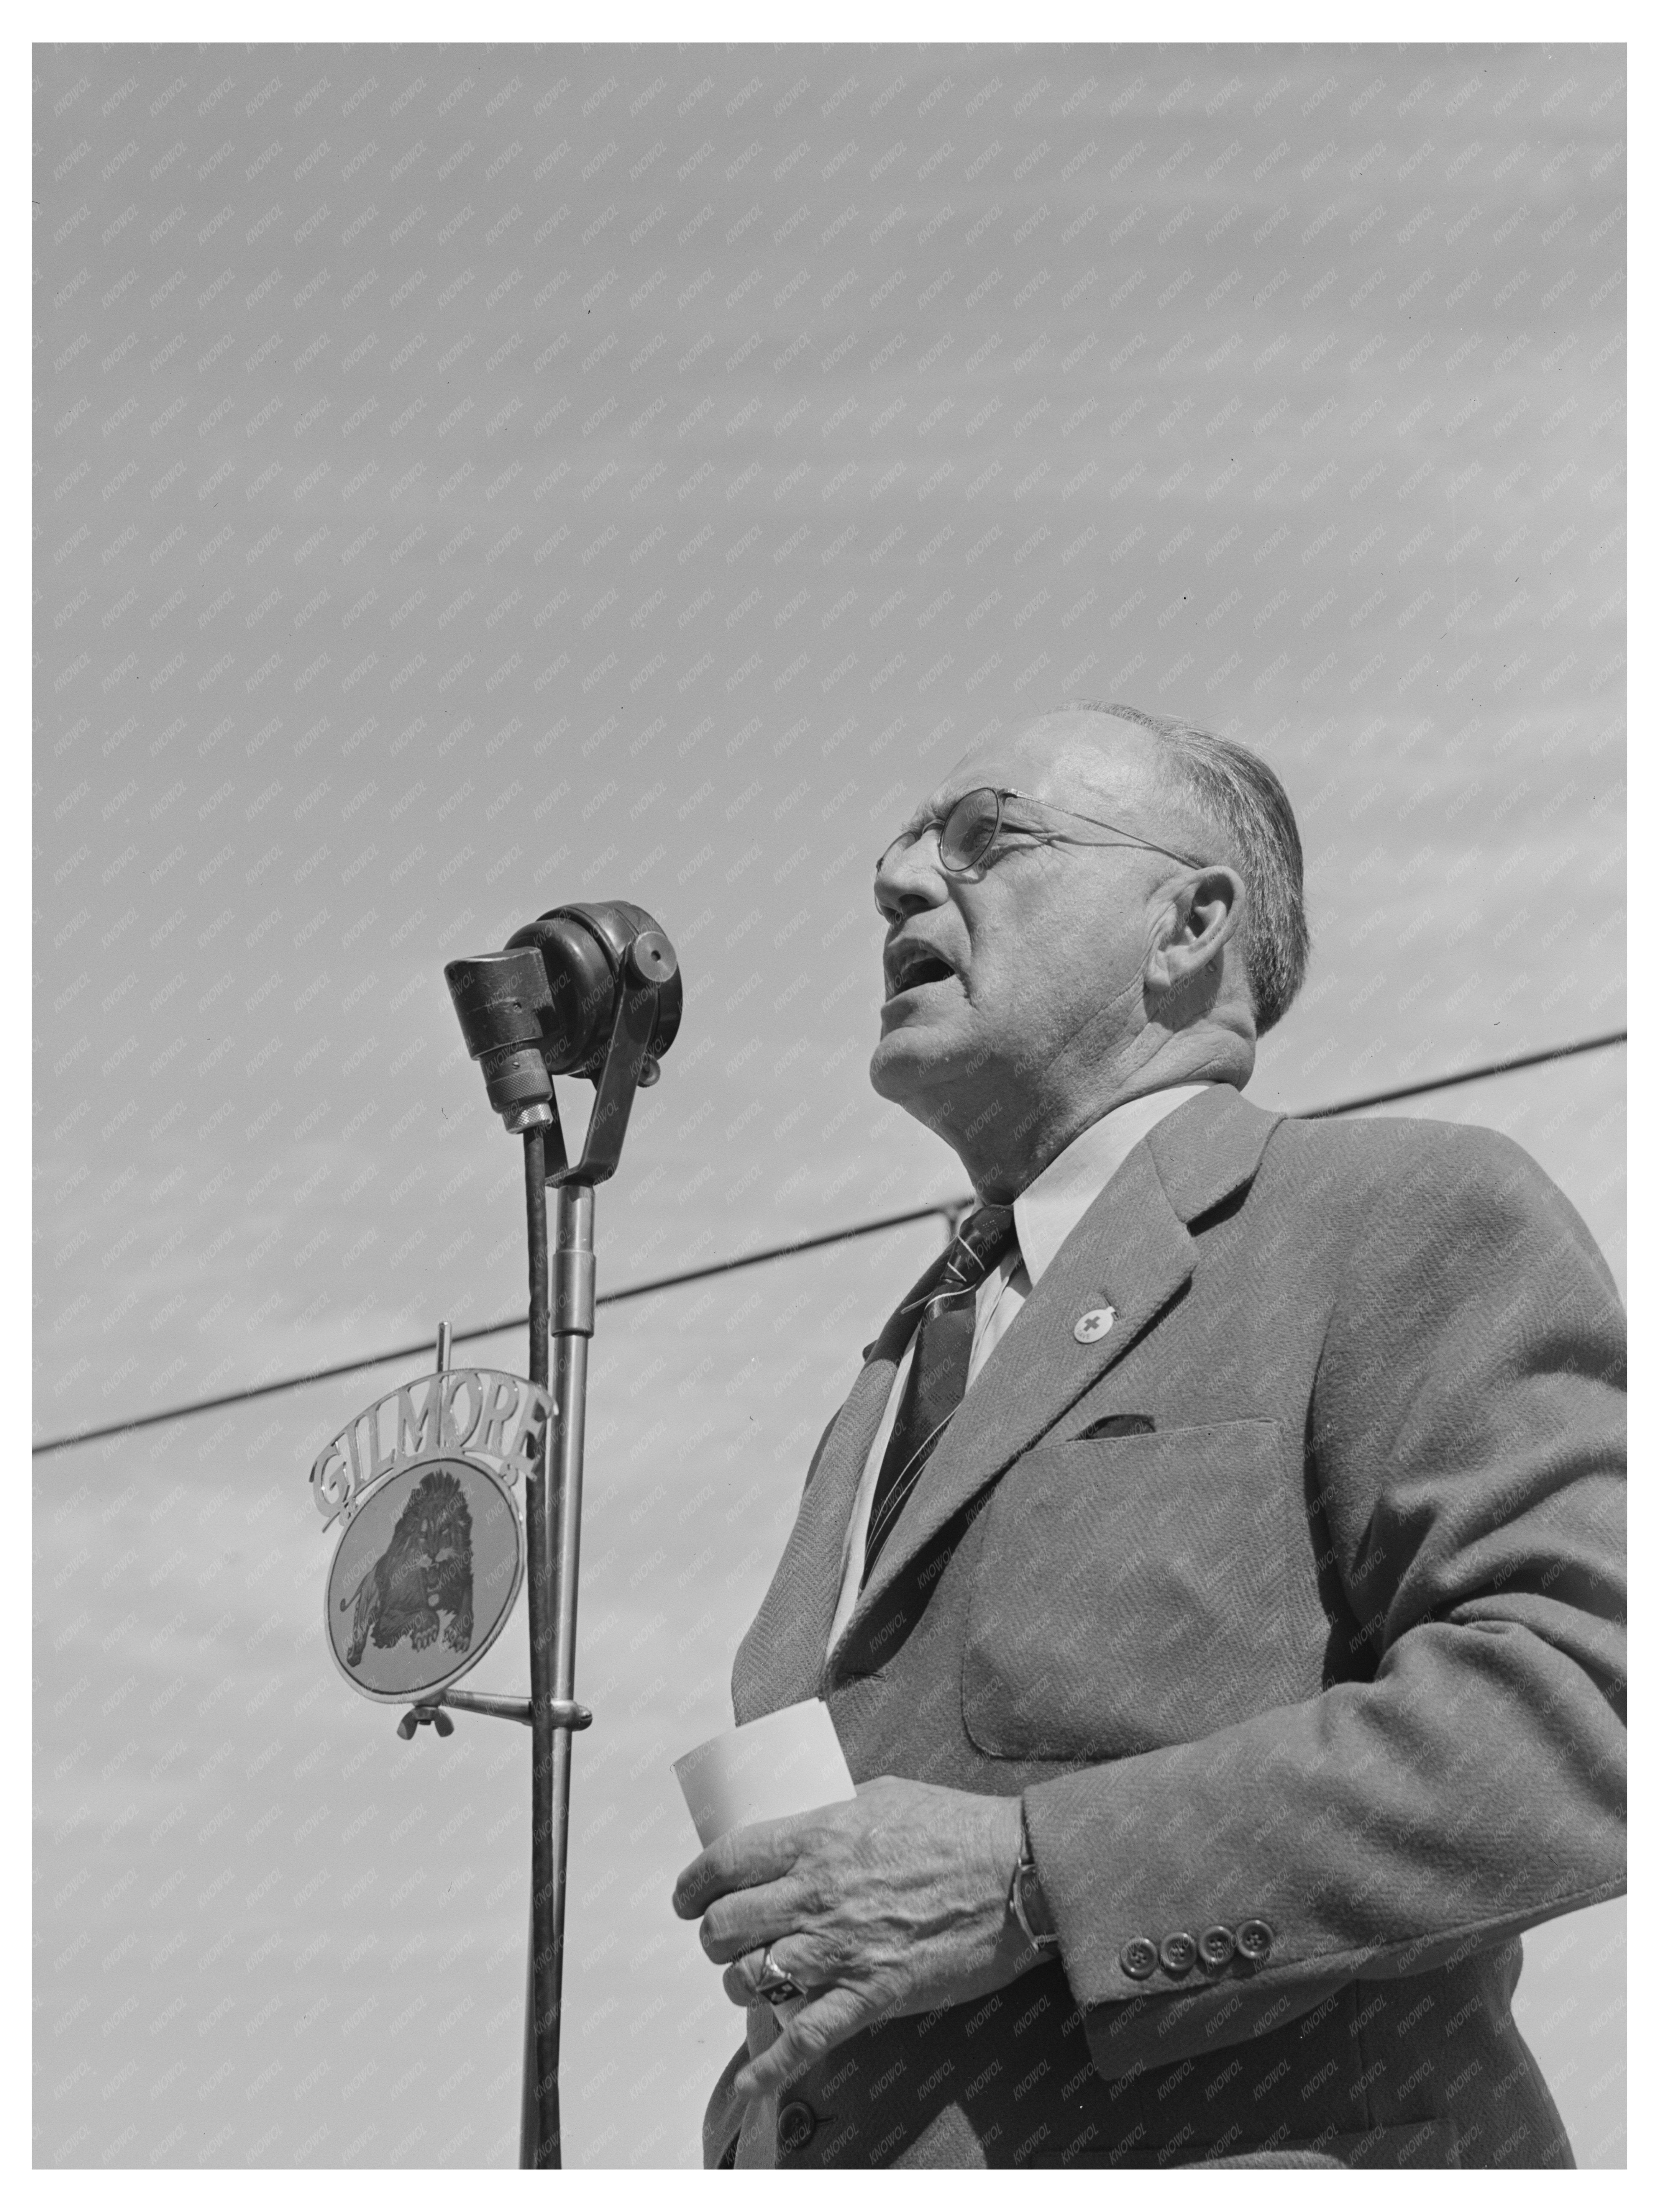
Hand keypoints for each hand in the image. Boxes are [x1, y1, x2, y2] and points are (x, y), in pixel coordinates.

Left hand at [670, 1776, 1040, 2102]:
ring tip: (749, 1980)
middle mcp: (817, 1894)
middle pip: (727, 1924)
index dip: (694, 1883)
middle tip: (723, 1937)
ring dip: (740, 1983)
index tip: (687, 1896)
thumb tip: (802, 1819)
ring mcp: (842, 1949)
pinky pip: (805, 2040)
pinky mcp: (871, 1994)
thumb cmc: (956, 1826)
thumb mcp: (882, 1795)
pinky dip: (771, 2069)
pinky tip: (751, 2083)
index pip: (727, 1862)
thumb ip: (833, 1813)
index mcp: (817, 1839)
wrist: (1016, 1873)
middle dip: (713, 1935)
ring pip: (752, 1978)